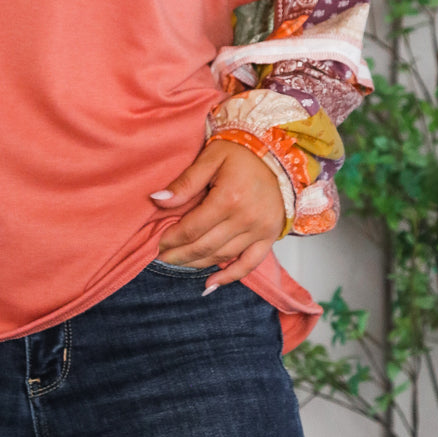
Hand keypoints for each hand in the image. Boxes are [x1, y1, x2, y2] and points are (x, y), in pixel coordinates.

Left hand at [150, 139, 285, 292]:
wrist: (281, 155)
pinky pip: (249, 264)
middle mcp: (245, 219)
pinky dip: (230, 276)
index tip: (156, 242)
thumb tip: (158, 200)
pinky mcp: (270, 237)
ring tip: (178, 263)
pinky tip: (210, 284)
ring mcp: (260, 230)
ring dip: (197, 263)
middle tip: (161, 257)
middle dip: (178, 254)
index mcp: (228, 198)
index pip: (192, 228)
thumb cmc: (243, 153)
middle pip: (204, 245)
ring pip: (222, 256)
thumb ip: (185, 182)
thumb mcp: (211, 158)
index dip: (171, 238)